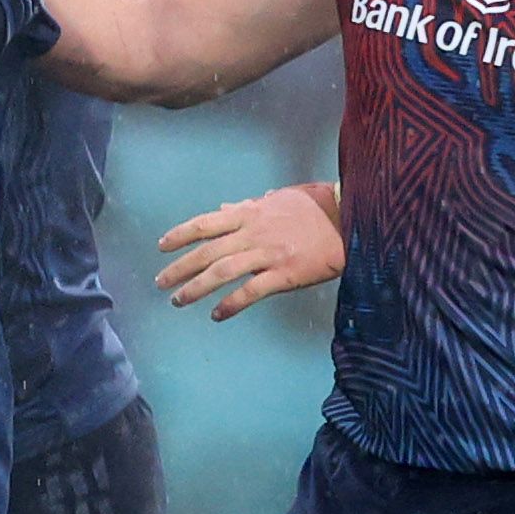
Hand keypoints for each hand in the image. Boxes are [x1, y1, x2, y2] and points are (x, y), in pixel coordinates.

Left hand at [156, 184, 342, 318]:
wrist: (353, 218)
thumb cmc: (318, 208)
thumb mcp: (280, 199)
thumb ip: (251, 205)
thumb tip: (225, 207)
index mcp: (251, 213)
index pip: (205, 224)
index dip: (180, 235)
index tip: (161, 246)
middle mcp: (254, 233)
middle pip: (206, 252)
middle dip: (179, 268)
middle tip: (161, 283)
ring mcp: (268, 254)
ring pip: (222, 273)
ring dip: (196, 288)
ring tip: (179, 300)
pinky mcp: (285, 274)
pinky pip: (251, 292)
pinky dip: (230, 304)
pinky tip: (217, 315)